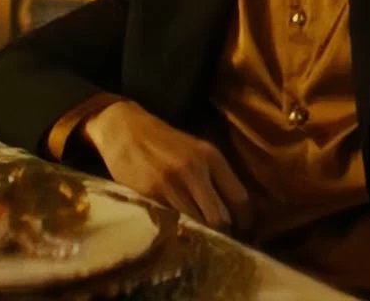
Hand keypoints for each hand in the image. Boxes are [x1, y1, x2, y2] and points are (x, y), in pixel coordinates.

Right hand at [81, 100, 251, 234]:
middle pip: (220, 218)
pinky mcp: (150, 196)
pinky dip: (177, 233)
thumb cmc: (163, 141)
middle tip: (220, 240)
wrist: (125, 129)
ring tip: (199, 239)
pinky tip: (177, 233)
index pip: (239, 197)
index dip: (244, 220)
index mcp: (211, 156)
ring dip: (200, 236)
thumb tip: (232, 208)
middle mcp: (195, 170)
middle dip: (222, 234)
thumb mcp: (196, 149)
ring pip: (197, 225)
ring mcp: (172, 184)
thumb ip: (214, 175)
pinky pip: (171, 225)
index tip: (242, 230)